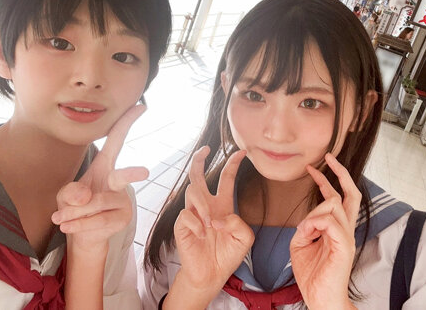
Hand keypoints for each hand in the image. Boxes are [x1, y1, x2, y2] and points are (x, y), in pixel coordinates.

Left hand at [52, 104, 149, 252]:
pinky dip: (79, 225)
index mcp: (104, 165)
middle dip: (131, 174)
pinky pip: (99, 221)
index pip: (117, 140)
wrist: (82, 235)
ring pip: (97, 204)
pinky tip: (67, 226)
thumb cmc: (74, 207)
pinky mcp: (123, 218)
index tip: (141, 106)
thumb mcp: (65, 195)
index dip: (127, 123)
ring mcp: (123, 200)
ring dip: (74, 213)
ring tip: (59, 219)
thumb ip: (71, 192)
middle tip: (144, 172)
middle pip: (123, 176)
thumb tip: (87, 197)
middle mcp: (117, 180)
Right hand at [172, 147, 252, 294]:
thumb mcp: (244, 238)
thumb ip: (239, 223)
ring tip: (210, 223)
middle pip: (198, 176)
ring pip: (191, 191)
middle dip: (199, 160)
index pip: (226, 179)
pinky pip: (186, 215)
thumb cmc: (227, 255)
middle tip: (205, 149)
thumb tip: (219, 218)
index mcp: (222, 205)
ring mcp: (192, 214)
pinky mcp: (182, 226)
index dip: (232, 164)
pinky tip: (202, 235)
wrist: (211, 275)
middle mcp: (206, 206)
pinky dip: (196, 224)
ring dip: (203, 204)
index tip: (241, 152)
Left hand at [290, 153, 360, 309]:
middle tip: (327, 158)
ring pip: (335, 205)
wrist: (320, 298)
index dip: (328, 180)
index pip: (338, 198)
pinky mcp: (345, 245)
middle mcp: (346, 229)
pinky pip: (330, 222)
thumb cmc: (312, 275)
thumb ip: (305, 226)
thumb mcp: (300, 245)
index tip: (315, 167)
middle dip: (339, 172)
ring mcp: (347, 236)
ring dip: (314, 212)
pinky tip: (308, 232)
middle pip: (350, 193)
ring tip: (305, 230)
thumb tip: (309, 218)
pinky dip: (315, 222)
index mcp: (337, 229)